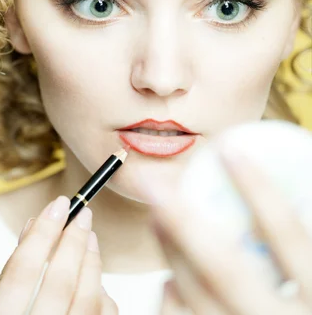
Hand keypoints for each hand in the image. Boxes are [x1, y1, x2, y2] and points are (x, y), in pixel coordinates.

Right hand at [0, 195, 117, 314]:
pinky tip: (97, 284)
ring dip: (92, 264)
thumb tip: (36, 227)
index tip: (58, 205)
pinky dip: (102, 299)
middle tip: (82, 213)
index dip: (42, 234)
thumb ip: (13, 279)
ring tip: (90, 239)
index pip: (20, 273)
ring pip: (90, 302)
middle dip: (74, 242)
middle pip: (61, 283)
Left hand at [142, 148, 311, 314]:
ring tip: (156, 217)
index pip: (288, 235)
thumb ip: (303, 242)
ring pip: (196, 297)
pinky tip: (169, 279)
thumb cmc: (310, 308)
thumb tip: (292, 183)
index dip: (259, 190)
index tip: (230, 150)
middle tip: (155, 182)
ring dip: (170, 254)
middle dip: (184, 221)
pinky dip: (173, 299)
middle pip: (225, 269)